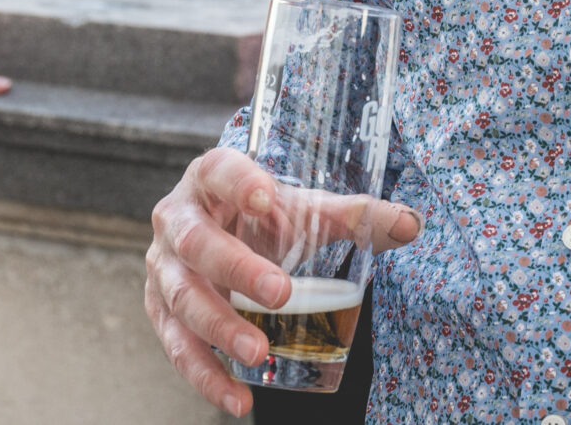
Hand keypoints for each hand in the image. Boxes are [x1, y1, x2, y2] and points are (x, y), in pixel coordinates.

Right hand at [145, 147, 423, 416]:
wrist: (222, 229)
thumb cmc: (263, 215)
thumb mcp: (303, 208)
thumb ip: (353, 215)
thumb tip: (411, 224)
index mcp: (210, 178)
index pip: (219, 171)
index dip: (239, 183)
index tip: (267, 197)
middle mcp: (176, 220)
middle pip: (197, 245)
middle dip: (237, 270)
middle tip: (280, 294)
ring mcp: (162, 268)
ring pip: (182, 299)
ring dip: (219, 329)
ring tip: (259, 354)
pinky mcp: (159, 310)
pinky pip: (176, 347)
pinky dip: (206, 376)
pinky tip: (237, 399)